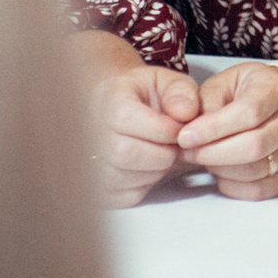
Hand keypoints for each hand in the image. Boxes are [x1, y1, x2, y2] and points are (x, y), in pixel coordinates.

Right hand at [90, 61, 201, 207]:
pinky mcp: (101, 188)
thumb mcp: (167, 82)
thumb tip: (185, 113)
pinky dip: (148, 184)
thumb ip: (181, 92)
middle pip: (124, 153)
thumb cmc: (147, 97)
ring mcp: (91, 162)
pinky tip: (150, 165)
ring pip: (125, 177)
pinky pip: (128, 195)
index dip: (161, 128)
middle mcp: (91, 132)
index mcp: (107, 100)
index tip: (179, 128)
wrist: (125, 110)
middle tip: (174, 144)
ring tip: (162, 151)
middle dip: (163, 152)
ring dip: (157, 169)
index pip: (124, 119)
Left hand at [178, 62, 277, 199]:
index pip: (249, 113)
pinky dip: (233, 187)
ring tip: (204, 159)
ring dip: (219, 170)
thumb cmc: (254, 91)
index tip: (185, 136)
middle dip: (212, 154)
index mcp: (275, 92)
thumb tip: (191, 130)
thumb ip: (207, 100)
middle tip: (188, 152)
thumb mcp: (228, 80)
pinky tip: (222, 173)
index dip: (213, 128)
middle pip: (254, 146)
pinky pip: (260, 191)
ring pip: (255, 171)